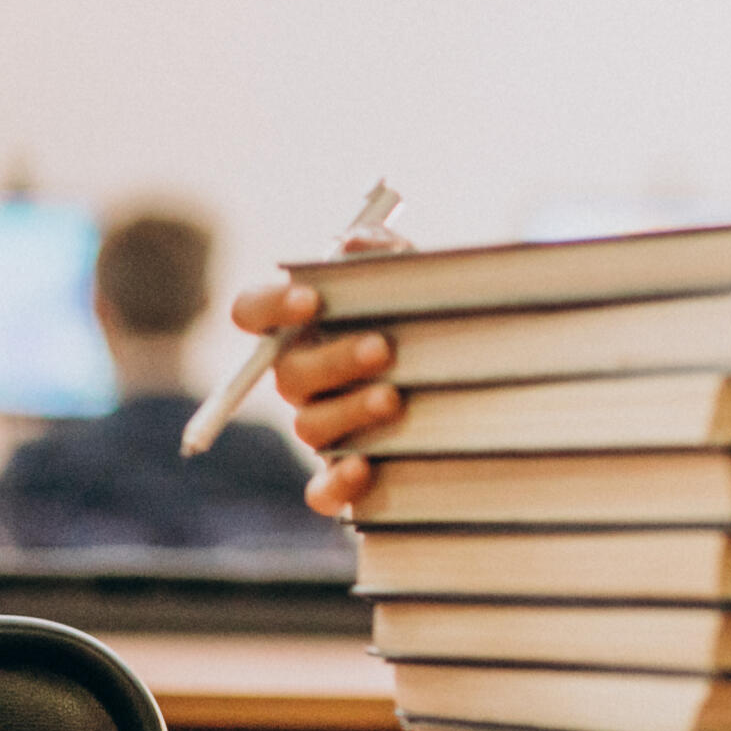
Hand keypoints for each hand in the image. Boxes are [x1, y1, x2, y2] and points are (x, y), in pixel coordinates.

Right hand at [229, 222, 412, 516]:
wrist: (477, 381)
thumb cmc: (427, 319)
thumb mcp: (416, 281)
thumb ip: (387, 256)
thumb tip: (354, 240)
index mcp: (303, 328)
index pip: (253, 313)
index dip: (271, 306)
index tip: (312, 298)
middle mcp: (303, 378)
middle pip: (288, 374)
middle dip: (333, 360)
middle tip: (381, 347)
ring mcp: (322, 426)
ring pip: (309, 425)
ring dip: (348, 410)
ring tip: (394, 398)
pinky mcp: (346, 474)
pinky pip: (322, 490)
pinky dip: (336, 483)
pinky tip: (364, 468)